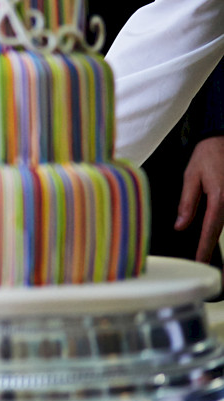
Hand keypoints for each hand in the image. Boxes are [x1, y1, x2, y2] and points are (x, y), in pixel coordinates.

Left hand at [174, 135, 223, 261]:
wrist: (221, 140)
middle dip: (209, 246)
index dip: (204, 247)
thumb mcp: (191, 177)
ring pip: (223, 223)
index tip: (199, 260)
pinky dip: (216, 224)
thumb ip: (187, 203)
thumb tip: (180, 225)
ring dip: (213, 236)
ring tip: (203, 251)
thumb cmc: (206, 156)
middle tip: (201, 261)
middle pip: (219, 230)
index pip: (210, 229)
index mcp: (219, 197)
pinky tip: (207, 233)